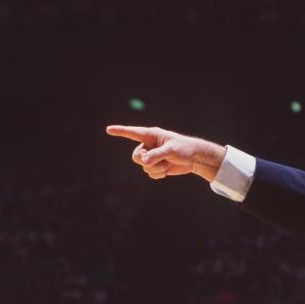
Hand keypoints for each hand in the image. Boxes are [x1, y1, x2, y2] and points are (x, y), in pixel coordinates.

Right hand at [106, 125, 226, 181]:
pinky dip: (159, 174)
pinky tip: (167, 170)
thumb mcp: (171, 150)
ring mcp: (151, 156)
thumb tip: (144, 162)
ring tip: (168, 163)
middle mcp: (149, 145)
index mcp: (151, 135)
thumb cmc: (185, 148)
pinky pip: (150, 174)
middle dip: (146, 161)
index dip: (120, 131)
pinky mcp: (156, 166)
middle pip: (135, 156)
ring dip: (157, 168)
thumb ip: (157, 155)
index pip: (133, 133)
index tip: (108, 129)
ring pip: (143, 167)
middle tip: (158, 160)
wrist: (195, 159)